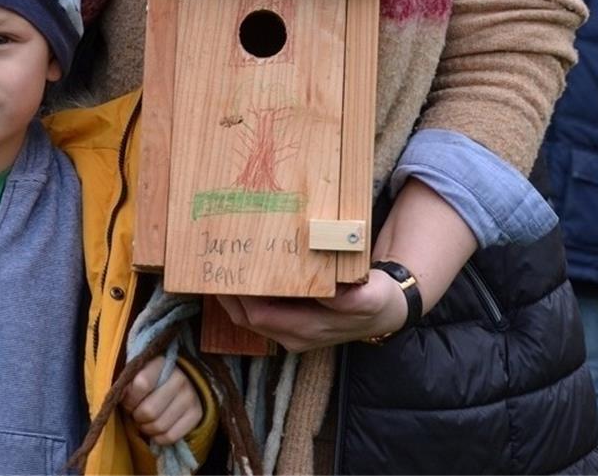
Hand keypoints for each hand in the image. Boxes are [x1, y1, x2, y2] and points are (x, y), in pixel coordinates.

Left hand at [120, 358, 202, 444]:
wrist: (181, 380)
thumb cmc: (151, 378)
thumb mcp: (139, 372)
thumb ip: (127, 381)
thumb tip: (118, 394)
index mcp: (162, 363)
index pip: (141, 384)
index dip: (129, 398)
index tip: (127, 400)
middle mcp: (179, 378)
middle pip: (149, 411)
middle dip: (137, 416)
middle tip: (136, 412)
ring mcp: (190, 397)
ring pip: (159, 426)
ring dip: (146, 428)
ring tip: (145, 420)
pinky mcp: (196, 414)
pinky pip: (170, 437)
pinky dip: (158, 438)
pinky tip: (156, 428)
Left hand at [217, 268, 408, 352]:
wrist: (385, 311)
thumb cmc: (374, 300)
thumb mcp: (367, 296)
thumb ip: (348, 300)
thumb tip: (328, 294)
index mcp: (306, 328)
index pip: (257, 315)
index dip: (236, 295)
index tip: (223, 269)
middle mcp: (293, 335)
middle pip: (246, 318)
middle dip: (227, 294)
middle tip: (212, 262)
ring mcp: (291, 332)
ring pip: (251, 317)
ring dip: (234, 295)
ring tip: (222, 266)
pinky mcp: (293, 323)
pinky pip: (261, 312)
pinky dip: (248, 296)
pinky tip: (244, 274)